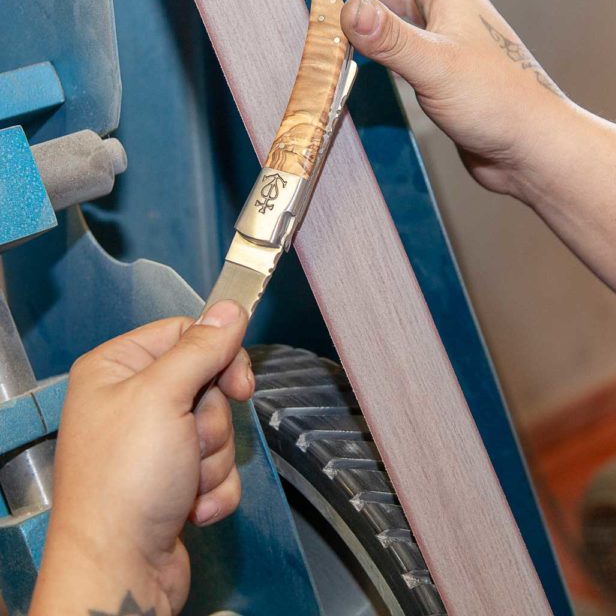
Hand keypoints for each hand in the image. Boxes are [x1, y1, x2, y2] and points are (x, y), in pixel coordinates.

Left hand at [30, 300, 253, 615]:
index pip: (186, 333)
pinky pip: (219, 466)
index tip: (236, 383)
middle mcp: (134, 401)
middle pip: (208, 383)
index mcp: (118, 369)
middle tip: (189, 441)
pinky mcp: (175, 477)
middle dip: (211, 421)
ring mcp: (155, 442)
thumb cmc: (125, 483)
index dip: (218, 356)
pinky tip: (188, 507)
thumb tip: (231, 308)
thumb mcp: (164, 397)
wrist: (120, 569)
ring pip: (218, 427)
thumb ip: (202, 348)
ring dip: (213, 459)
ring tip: (182, 483)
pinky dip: (213, 488)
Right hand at [340, 0, 573, 198]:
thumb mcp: (436, 65)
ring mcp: (449, 44)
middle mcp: (451, 13)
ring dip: (371, 2)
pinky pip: (407, 46)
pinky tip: (366, 54)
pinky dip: (381, 41)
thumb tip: (350, 8)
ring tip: (338, 3)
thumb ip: (391, 38)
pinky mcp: (446, 75)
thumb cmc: (500, 103)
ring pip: (403, 10)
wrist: (532, 147)